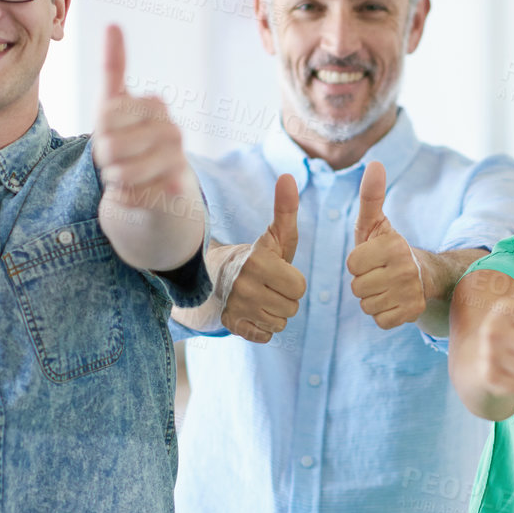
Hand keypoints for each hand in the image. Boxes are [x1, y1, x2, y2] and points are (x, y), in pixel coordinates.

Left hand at [91, 24, 189, 206]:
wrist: (160, 194)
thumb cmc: (132, 146)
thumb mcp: (114, 108)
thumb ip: (114, 66)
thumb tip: (113, 23)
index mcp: (155, 106)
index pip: (105, 115)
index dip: (99, 131)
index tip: (112, 134)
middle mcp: (172, 130)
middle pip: (109, 145)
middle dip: (104, 159)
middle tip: (119, 160)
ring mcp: (178, 160)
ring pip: (120, 173)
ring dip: (115, 180)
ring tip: (130, 176)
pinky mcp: (176, 191)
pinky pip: (131, 195)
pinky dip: (127, 198)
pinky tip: (142, 193)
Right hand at [223, 174, 306, 343]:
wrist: (214, 278)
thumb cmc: (257, 257)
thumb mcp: (273, 235)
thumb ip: (285, 209)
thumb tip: (287, 176)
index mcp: (257, 262)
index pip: (299, 287)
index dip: (293, 281)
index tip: (279, 273)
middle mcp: (244, 285)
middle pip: (292, 307)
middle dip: (286, 298)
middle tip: (270, 287)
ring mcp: (236, 307)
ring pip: (280, 323)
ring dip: (275, 313)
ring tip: (261, 298)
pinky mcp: (231, 325)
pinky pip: (265, 336)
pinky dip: (262, 327)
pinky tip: (252, 312)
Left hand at [347, 162, 427, 329]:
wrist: (424, 274)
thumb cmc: (388, 247)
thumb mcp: (377, 222)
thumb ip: (370, 196)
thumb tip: (375, 162)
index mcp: (393, 246)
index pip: (352, 264)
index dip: (357, 262)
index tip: (372, 257)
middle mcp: (405, 269)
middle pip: (357, 287)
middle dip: (364, 282)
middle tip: (379, 273)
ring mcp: (411, 293)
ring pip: (367, 305)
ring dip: (372, 298)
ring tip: (386, 286)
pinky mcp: (413, 313)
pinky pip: (380, 320)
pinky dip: (383, 313)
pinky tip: (393, 300)